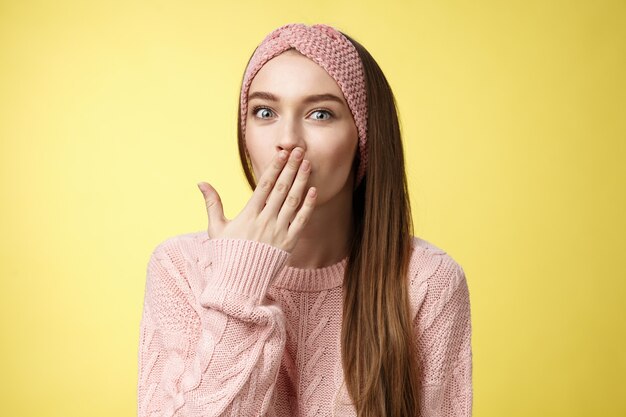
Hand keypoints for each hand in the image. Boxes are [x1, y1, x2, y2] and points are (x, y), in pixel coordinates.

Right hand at [197, 147, 316, 252]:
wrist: (238, 282)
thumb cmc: (227, 254)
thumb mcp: (216, 228)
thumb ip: (212, 203)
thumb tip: (201, 182)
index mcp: (248, 214)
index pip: (264, 185)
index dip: (274, 167)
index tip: (282, 153)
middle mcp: (264, 220)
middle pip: (280, 188)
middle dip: (290, 168)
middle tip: (299, 151)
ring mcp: (278, 232)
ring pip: (292, 201)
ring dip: (301, 181)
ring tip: (308, 164)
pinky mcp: (288, 244)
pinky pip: (301, 221)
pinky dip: (308, 206)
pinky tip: (313, 191)